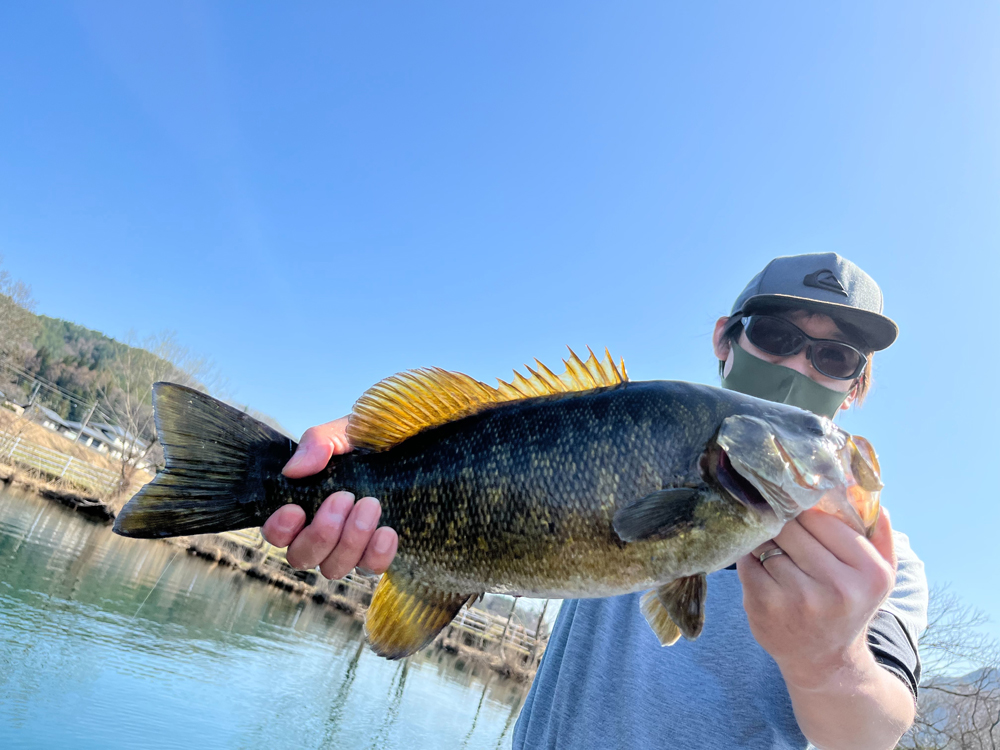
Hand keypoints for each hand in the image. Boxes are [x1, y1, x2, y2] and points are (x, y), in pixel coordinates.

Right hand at [260, 417, 397, 578]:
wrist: (409, 442)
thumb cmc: (368, 439)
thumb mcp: (342, 432)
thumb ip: (317, 443)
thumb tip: (294, 470)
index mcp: (302, 505)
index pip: (275, 534)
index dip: (279, 529)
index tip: (296, 509)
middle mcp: (320, 533)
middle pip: (302, 557)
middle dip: (321, 532)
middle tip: (345, 497)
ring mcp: (348, 547)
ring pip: (333, 568)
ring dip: (350, 540)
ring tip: (371, 504)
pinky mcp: (377, 553)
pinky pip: (370, 570)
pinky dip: (376, 555)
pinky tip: (387, 531)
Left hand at [736, 507, 896, 690]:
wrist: (824, 661)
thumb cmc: (850, 606)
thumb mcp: (880, 577)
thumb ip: (880, 536)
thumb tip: (873, 499)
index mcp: (869, 573)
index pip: (822, 519)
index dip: (805, 509)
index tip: (798, 508)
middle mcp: (836, 587)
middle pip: (791, 527)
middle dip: (782, 521)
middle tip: (780, 522)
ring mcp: (796, 598)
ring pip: (766, 543)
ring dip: (765, 539)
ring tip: (774, 547)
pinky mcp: (763, 605)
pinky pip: (747, 561)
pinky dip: (751, 558)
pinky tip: (762, 566)